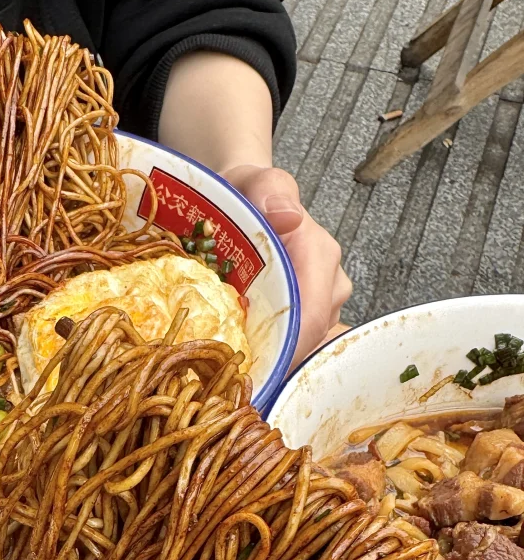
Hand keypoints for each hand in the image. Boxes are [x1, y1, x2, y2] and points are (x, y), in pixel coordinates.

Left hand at [223, 164, 351, 364]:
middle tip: (230, 378)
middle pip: (308, 340)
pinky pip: (296, 344)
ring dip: (271, 358)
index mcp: (318, 254)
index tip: (249, 371)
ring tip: (233, 365)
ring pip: (303, 346)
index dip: (284, 350)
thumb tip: (287, 217)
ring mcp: (324, 303)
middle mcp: (330, 283)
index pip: (311, 316)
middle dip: (273, 360)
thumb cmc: (247, 193)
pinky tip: (247, 357)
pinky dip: (272, 354)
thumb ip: (268, 191)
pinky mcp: (312, 315)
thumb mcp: (251, 182)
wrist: (248, 197)